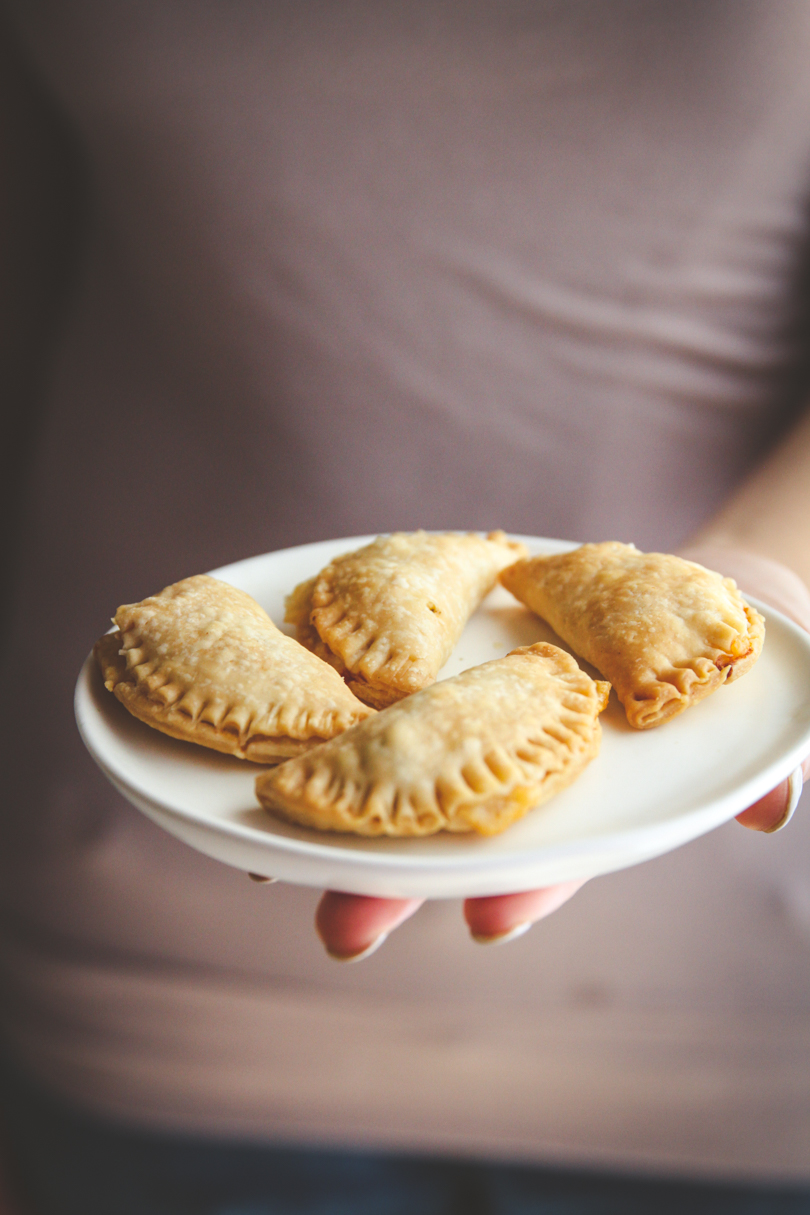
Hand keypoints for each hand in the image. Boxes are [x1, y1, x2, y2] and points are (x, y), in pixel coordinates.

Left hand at [316, 543, 809, 961]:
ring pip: (399, 780)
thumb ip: (764, 766)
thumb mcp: (758, 711)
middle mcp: (520, 771)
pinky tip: (270, 748)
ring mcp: (475, 723)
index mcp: (592, 801)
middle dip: (396, 885)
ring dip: (336, 819)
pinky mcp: (437, 674)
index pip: (560, 855)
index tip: (487, 923)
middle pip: (452, 837)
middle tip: (339, 933)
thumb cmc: (719, 659)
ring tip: (264, 861)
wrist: (672, 593)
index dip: (526, 889)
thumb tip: (770, 809)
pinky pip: (377, 701)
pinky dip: (328, 729)